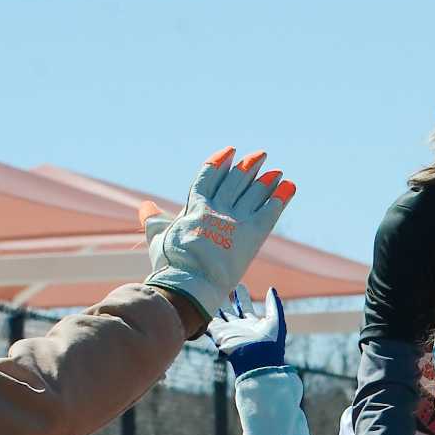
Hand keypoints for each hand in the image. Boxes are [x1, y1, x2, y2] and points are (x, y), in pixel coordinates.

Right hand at [141, 147, 294, 322]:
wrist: (190, 282)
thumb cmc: (170, 263)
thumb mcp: (158, 237)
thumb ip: (154, 219)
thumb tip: (145, 206)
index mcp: (195, 207)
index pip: (209, 177)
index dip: (220, 163)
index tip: (229, 152)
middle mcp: (217, 209)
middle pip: (236, 181)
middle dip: (249, 167)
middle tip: (262, 155)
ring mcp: (236, 221)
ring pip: (254, 194)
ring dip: (267, 181)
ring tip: (277, 171)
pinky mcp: (252, 236)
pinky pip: (269, 212)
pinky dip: (280, 198)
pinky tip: (289, 186)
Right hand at [208, 286, 287, 378]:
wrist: (258, 360)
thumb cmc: (271, 342)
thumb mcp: (276, 320)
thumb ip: (273, 304)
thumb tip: (271, 288)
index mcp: (253, 325)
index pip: (245, 307)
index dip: (242, 297)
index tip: (239, 285)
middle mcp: (239, 327)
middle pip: (230, 310)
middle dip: (226, 298)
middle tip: (222, 285)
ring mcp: (228, 331)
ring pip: (218, 314)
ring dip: (214, 303)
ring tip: (209, 289)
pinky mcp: (218, 334)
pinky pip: (209, 321)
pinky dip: (205, 312)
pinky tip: (200, 300)